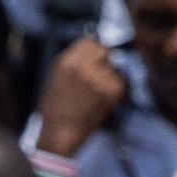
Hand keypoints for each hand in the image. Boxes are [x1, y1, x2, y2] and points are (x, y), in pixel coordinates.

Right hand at [37, 38, 127, 156]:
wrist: (60, 134)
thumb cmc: (56, 109)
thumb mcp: (57, 76)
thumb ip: (74, 61)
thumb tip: (92, 50)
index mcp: (67, 60)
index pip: (90, 41)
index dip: (94, 51)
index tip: (95, 60)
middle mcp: (83, 66)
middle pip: (104, 51)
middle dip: (104, 63)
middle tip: (100, 78)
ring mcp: (98, 78)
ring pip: (114, 68)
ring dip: (111, 78)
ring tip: (99, 93)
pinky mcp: (110, 91)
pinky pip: (121, 83)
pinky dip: (117, 91)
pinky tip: (105, 101)